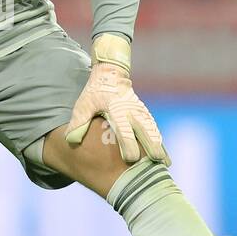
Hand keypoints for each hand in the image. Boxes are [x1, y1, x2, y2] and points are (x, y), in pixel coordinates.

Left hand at [65, 35, 170, 165]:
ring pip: (152, 129)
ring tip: (165, 162)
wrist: (111, 73)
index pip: (123, 128)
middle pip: (144, 129)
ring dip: (159, 144)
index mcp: (116, 109)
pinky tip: (164, 154)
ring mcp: (140, 111)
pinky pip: (153, 127)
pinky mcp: (144, 112)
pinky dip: (159, 140)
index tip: (131, 158)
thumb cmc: (94, 92)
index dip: (128, 143)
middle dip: (152, 145)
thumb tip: (71, 141)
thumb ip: (79, 122)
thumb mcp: (83, 104)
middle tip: (157, 161)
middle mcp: (131, 110)